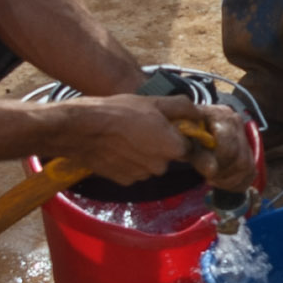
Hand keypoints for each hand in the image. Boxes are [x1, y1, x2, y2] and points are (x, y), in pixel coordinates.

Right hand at [46, 91, 195, 188]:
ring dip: (144, 153)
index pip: (188, 146)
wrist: (84, 129)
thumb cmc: (120, 112)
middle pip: (169, 156)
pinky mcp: (126, 181)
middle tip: (142, 127)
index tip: (164, 125)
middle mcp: (162, 167)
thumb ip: (182, 108)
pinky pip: (135, 171)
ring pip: (151, 164)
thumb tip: (198, 115)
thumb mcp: (154, 102)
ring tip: (126, 136)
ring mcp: (143, 176)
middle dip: (160, 144)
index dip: (177, 135)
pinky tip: (118, 148)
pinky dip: (129, 162)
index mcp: (174, 147)